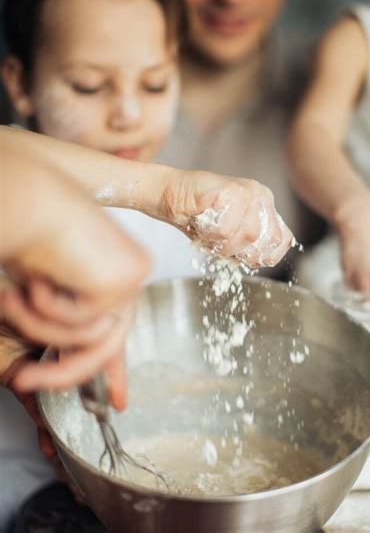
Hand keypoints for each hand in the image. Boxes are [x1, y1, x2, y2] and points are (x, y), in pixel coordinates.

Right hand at [1, 148, 149, 404]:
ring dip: (38, 326)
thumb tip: (36, 375)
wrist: (23, 195)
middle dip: (61, 374)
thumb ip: (54, 329)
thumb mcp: (39, 293)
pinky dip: (45, 306)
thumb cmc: (24, 232)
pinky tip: (38, 275)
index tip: (118, 401)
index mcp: (110, 276)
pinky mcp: (125, 277)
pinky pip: (81, 323)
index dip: (115, 368)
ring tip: (12, 298)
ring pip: (92, 340)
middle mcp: (127, 276)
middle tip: (20, 385)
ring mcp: (130, 276)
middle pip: (108, 345)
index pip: (116, 330)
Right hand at [139, 167, 294, 268]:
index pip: (281, 240)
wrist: (171, 196)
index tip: (240, 255)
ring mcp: (249, 190)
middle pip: (264, 242)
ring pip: (247, 236)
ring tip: (209, 230)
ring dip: (222, 243)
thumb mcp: (231, 237)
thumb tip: (268, 258)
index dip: (261, 256)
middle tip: (218, 242)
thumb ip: (251, 245)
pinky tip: (202, 220)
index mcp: (265, 207)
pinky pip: (226, 229)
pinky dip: (210, 234)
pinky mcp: (233, 189)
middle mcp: (262, 196)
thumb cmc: (199, 218)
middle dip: (238, 251)